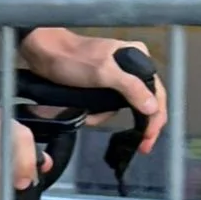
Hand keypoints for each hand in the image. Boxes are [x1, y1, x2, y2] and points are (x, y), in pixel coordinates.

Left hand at [18, 28, 167, 154]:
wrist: (43, 54)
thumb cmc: (73, 59)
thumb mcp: (103, 72)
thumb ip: (130, 88)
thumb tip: (153, 108)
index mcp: (137, 57)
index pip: (157, 92)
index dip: (156, 117)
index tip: (149, 139)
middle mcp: (130, 67)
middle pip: (142, 102)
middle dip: (132, 121)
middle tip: (139, 145)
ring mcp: (115, 77)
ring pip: (121, 107)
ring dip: (106, 116)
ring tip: (89, 115)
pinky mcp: (101, 86)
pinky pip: (106, 107)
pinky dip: (97, 113)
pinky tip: (86, 113)